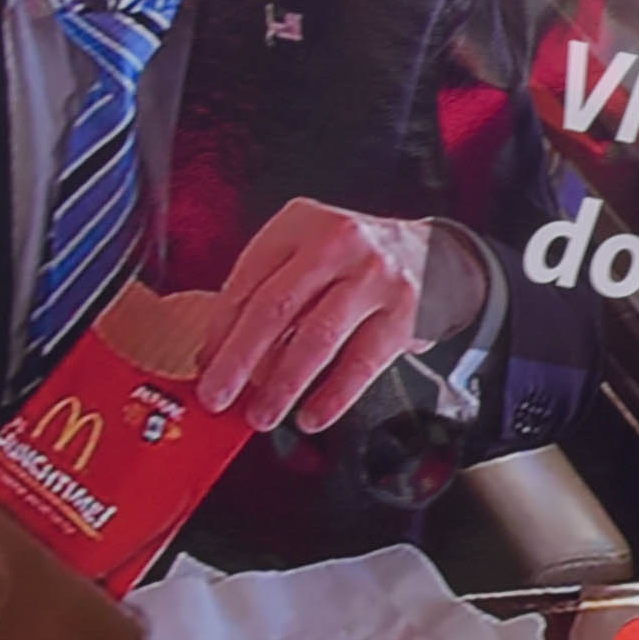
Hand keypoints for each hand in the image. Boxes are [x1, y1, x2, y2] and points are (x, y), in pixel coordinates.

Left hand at [194, 199, 428, 431]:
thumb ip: (265, 292)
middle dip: (239, 360)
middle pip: (276, 307)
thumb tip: (219, 355)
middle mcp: (336, 243)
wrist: (432, 257)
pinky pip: (361, 362)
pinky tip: (312, 415)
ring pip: (317, 337)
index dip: (221, 329)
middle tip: (218, 396)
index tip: (206, 365)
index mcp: (300, 224)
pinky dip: (333, 395)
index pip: (248, 279)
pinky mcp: (403, 312)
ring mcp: (373, 276)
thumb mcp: (305, 254)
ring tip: (263, 414)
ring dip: (283, 384)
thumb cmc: (354, 262)